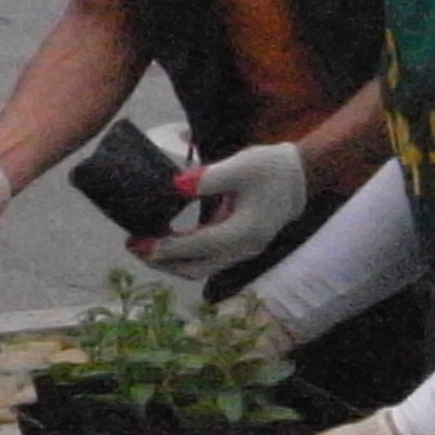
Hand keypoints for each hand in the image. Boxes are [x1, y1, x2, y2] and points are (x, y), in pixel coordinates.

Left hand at [140, 141, 308, 274]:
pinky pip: (206, 260)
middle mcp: (242, 249)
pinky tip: (164, 241)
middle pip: (194, 267)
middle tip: (133, 245)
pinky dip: (183, 255)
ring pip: (199, 268)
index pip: (197, 246)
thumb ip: (208, 178)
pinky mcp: (238, 248)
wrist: (301, 176)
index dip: (165, 247)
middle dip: (161, 260)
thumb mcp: (240, 166)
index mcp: (243, 232)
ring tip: (142, 246)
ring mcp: (241, 252)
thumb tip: (176, 187)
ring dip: (170, 261)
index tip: (138, 243)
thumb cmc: (271, 168)